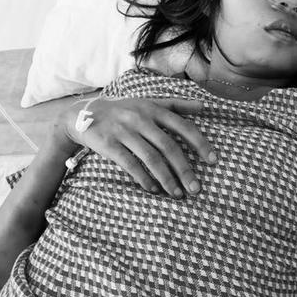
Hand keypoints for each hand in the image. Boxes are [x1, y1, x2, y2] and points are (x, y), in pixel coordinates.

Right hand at [58, 96, 214, 196]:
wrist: (84, 113)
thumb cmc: (124, 110)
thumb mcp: (149, 102)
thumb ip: (176, 105)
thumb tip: (204, 106)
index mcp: (154, 109)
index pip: (183, 127)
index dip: (200, 144)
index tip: (213, 161)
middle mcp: (141, 119)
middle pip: (169, 147)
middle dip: (184, 170)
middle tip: (196, 189)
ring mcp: (124, 131)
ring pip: (151, 158)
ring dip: (166, 179)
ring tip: (177, 194)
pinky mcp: (109, 144)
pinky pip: (130, 164)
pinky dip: (143, 178)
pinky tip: (154, 189)